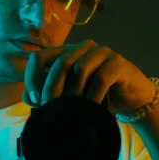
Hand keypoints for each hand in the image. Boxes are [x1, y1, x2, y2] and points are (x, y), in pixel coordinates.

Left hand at [21, 39, 155, 115]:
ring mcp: (101, 53)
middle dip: (51, 89)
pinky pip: (101, 78)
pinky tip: (90, 109)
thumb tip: (26, 96)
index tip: (35, 100)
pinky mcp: (118, 62)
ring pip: (79, 68)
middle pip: (59, 63)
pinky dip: (92, 96)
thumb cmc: (98, 97)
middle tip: (50, 109)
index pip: (39, 57)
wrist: (132, 101)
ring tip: (71, 111)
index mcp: (66, 53)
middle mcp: (82, 48)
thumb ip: (48, 95)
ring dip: (73, 93)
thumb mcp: (70, 97)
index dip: (32, 78)